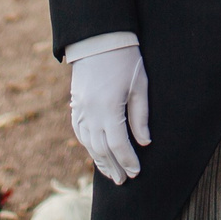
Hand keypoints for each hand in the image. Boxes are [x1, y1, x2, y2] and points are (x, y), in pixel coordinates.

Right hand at [68, 44, 150, 182]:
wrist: (98, 38)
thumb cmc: (124, 59)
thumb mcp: (139, 85)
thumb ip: (140, 116)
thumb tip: (144, 142)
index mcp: (108, 108)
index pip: (119, 144)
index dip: (128, 160)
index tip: (136, 172)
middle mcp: (91, 112)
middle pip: (101, 148)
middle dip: (113, 166)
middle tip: (123, 181)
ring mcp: (80, 108)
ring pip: (88, 143)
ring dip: (99, 160)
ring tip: (110, 173)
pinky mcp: (76, 103)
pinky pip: (79, 131)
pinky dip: (87, 145)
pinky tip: (94, 152)